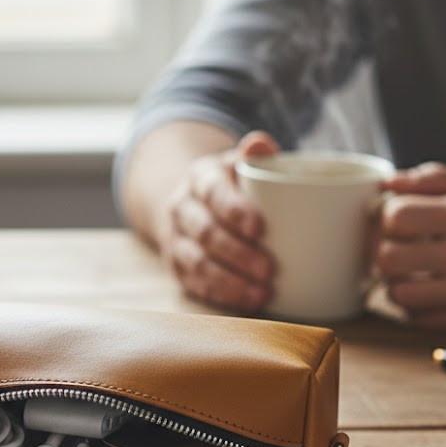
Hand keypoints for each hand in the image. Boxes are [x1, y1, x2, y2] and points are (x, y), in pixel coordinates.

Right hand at [160, 131, 277, 311]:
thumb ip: (255, 156)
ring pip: (198, 263)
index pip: (213, 192)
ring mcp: (175, 239)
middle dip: (238, 253)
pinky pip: (195, 285)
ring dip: (231, 281)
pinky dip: (222, 296)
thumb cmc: (232, 185)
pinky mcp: (176, 266)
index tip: (260, 229)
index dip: (234, 211)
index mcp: (200, 177)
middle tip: (270, 269)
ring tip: (262, 293)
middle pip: (206, 233)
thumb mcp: (240, 164)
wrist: (190, 202)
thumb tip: (261, 144)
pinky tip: (247, 302)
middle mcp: (182, 207)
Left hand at [375, 162, 445, 331]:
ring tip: (409, 272)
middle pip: (388, 258)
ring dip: (395, 282)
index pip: (398, 217)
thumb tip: (386, 183)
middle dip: (385, 250)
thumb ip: (434, 180)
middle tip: (397, 247)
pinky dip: (413, 306)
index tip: (398, 219)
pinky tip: (426, 292)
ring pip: (398, 294)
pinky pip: (418, 319)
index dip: (388, 217)